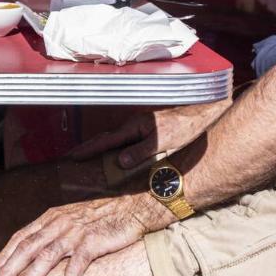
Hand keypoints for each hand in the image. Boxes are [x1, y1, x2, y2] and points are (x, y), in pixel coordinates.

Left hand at [0, 194, 145, 275]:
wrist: (133, 210)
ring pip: (47, 257)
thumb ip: (54, 231)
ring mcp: (75, 232)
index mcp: (51, 218)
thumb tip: (37, 249)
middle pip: (28, 248)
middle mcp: (58, 223)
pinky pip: (77, 266)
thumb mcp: (72, 218)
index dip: (6, 254)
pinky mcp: (93, 242)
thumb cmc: (103, 218)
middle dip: (10, 269)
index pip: (22, 237)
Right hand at [69, 99, 231, 168]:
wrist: (202, 112)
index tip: (74, 158)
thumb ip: (141, 151)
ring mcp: (138, 125)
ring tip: (86, 156)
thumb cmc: (186, 127)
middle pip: (105, 137)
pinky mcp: (144, 128)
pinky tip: (111, 152)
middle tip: (73, 158)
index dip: (89, 150)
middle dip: (88, 148)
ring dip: (99, 146)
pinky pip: (122, 138)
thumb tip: (120, 162)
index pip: (106, 141)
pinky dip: (111, 145)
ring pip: (113, 137)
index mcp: (135, 127)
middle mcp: (133, 125)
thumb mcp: (164, 142)